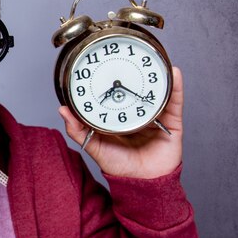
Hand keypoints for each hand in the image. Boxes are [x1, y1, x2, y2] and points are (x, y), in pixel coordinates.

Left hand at [59, 67, 183, 178]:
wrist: (143, 183)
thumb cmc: (119, 166)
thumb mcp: (94, 146)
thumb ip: (77, 130)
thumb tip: (62, 110)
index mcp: (118, 115)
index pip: (114, 93)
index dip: (109, 78)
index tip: (103, 61)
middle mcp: (136, 113)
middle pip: (136, 88)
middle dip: (134, 71)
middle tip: (127, 54)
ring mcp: (155, 116)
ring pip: (155, 91)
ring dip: (156, 74)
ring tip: (152, 58)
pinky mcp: (171, 123)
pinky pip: (174, 101)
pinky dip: (175, 87)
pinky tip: (172, 73)